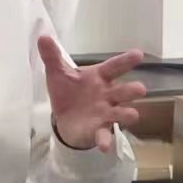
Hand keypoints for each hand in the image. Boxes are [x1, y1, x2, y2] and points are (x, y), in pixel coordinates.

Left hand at [40, 39, 147, 153]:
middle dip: (132, 90)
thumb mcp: (58, 73)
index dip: (126, 61)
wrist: (65, 118)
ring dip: (127, 114)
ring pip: (122, 113)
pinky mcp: (99, 130)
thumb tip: (42, 36)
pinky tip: (105, 146)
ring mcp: (106, 113)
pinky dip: (106, 140)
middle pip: (125, 91)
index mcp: (99, 77)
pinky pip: (105, 135)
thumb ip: (52, 56)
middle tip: (140, 89)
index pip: (114, 67)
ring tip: (132, 114)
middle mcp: (107, 95)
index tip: (139, 54)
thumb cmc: (68, 91)